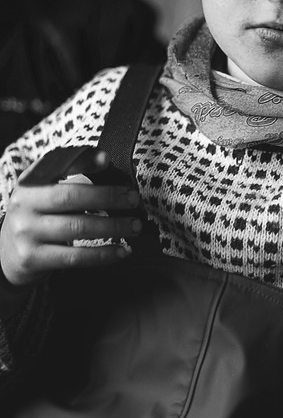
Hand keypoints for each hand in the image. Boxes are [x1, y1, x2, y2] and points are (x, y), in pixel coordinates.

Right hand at [0, 150, 141, 286]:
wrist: (6, 254)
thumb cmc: (39, 216)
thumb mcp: (45, 192)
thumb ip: (72, 178)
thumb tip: (109, 165)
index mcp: (30, 181)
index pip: (56, 163)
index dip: (82, 160)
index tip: (107, 159)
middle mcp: (24, 203)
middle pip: (70, 196)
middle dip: (107, 197)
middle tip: (133, 199)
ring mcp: (26, 232)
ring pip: (77, 227)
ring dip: (112, 226)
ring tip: (135, 225)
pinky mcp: (32, 258)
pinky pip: (74, 257)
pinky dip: (102, 254)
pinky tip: (122, 251)